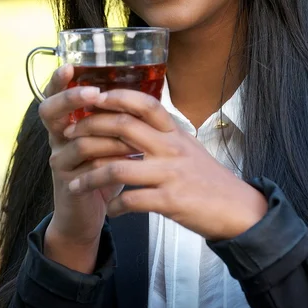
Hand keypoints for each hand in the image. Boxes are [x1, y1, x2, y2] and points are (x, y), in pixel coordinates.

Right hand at [39, 65, 138, 264]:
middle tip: (93, 93)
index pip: (55, 94)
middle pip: (49, 110)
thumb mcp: (112, 138)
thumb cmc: (107, 167)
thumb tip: (146, 84)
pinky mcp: (67, 181)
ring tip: (133, 134)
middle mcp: (58, 136)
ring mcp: (59, 159)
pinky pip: (89, 164)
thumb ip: (118, 115)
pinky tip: (130, 157)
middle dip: (71, 98)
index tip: (70, 66)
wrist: (94, 213)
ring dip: (108, 134)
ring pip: (77, 138)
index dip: (59, 80)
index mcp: (68, 120)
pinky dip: (111, 159)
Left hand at [64, 89, 267, 240]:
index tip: (92, 97)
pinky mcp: (169, 201)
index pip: (144, 103)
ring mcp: (169, 173)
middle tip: (71, 134)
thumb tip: (134, 119)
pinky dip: (115, 207)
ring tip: (75, 184)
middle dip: (91, 128)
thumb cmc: (208, 177)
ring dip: (90, 177)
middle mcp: (170, 147)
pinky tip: (110, 210)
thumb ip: (163, 133)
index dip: (117, 96)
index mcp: (174, 132)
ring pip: (118, 168)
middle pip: (124, 127)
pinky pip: (131, 201)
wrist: (236, 208)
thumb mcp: (187, 146)